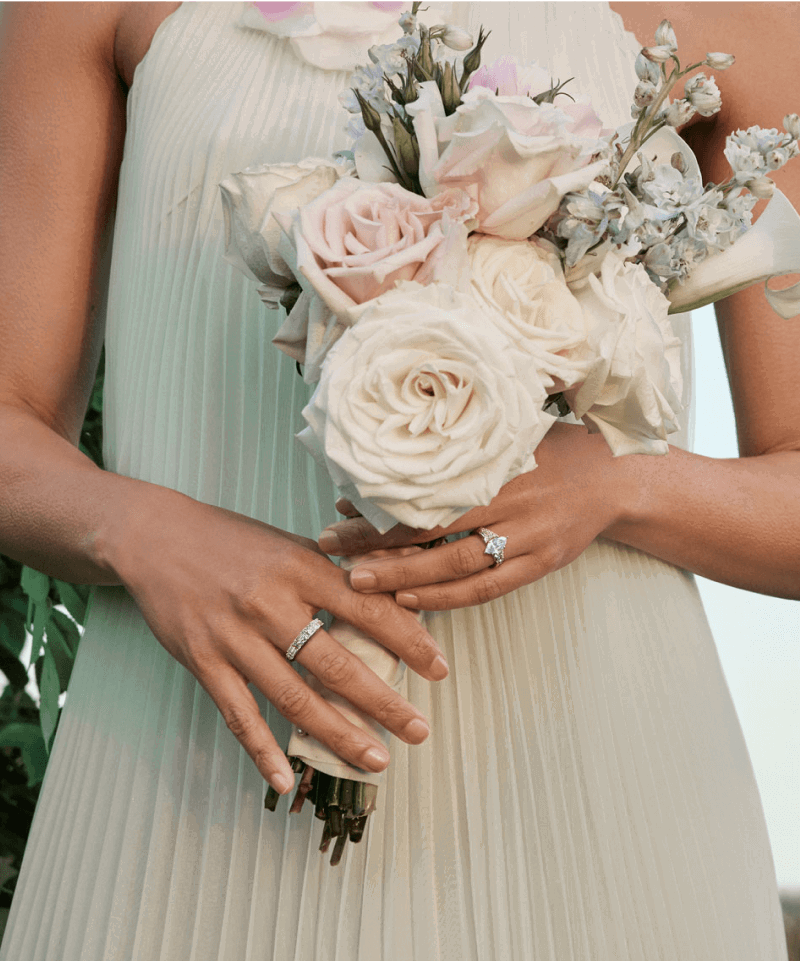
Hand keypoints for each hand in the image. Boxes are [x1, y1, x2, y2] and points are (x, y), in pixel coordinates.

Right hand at [104, 483, 448, 794]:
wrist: (156, 537)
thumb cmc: (232, 540)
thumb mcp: (289, 542)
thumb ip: (336, 569)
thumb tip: (394, 591)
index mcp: (300, 568)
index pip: (367, 608)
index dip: (409, 641)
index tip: (439, 669)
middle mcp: (270, 604)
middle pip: (336, 662)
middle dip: (383, 702)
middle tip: (418, 730)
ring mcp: (234, 637)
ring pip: (293, 697)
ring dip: (338, 734)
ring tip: (376, 759)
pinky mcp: (203, 661)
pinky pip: (237, 714)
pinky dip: (262, 751)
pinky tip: (286, 780)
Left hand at [318, 423, 634, 609]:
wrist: (616, 479)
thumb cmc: (554, 450)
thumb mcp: (511, 433)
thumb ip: (465, 443)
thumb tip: (398, 453)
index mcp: (500, 464)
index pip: (430, 489)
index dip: (385, 501)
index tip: (341, 504)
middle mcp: (514, 503)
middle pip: (434, 529)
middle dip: (378, 542)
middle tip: (332, 546)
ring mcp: (530, 538)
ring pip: (457, 566)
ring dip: (403, 577)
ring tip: (358, 581)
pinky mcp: (542, 565)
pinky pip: (487, 588)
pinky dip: (446, 598)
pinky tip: (409, 600)